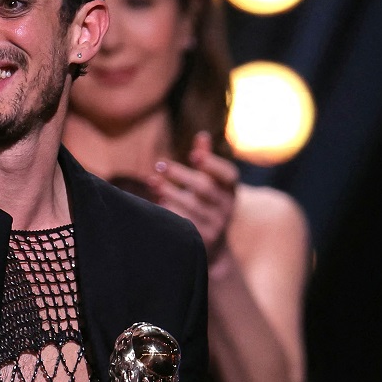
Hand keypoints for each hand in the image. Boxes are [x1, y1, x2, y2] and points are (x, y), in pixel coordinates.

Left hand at [149, 130, 237, 260]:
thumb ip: (205, 161)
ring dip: (170, 192)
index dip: (212, 164)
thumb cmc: (207, 204)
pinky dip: (170, 213)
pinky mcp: (203, 239)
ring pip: (192, 207)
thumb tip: (202, 136)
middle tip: (160, 164)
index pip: (228, 174)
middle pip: (205, 188)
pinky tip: (158, 204)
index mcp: (230, 189)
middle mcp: (226, 207)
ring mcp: (216, 224)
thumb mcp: (211, 183)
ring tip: (151, 181)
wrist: (213, 245)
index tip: (193, 155)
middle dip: (181, 175)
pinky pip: (184, 224)